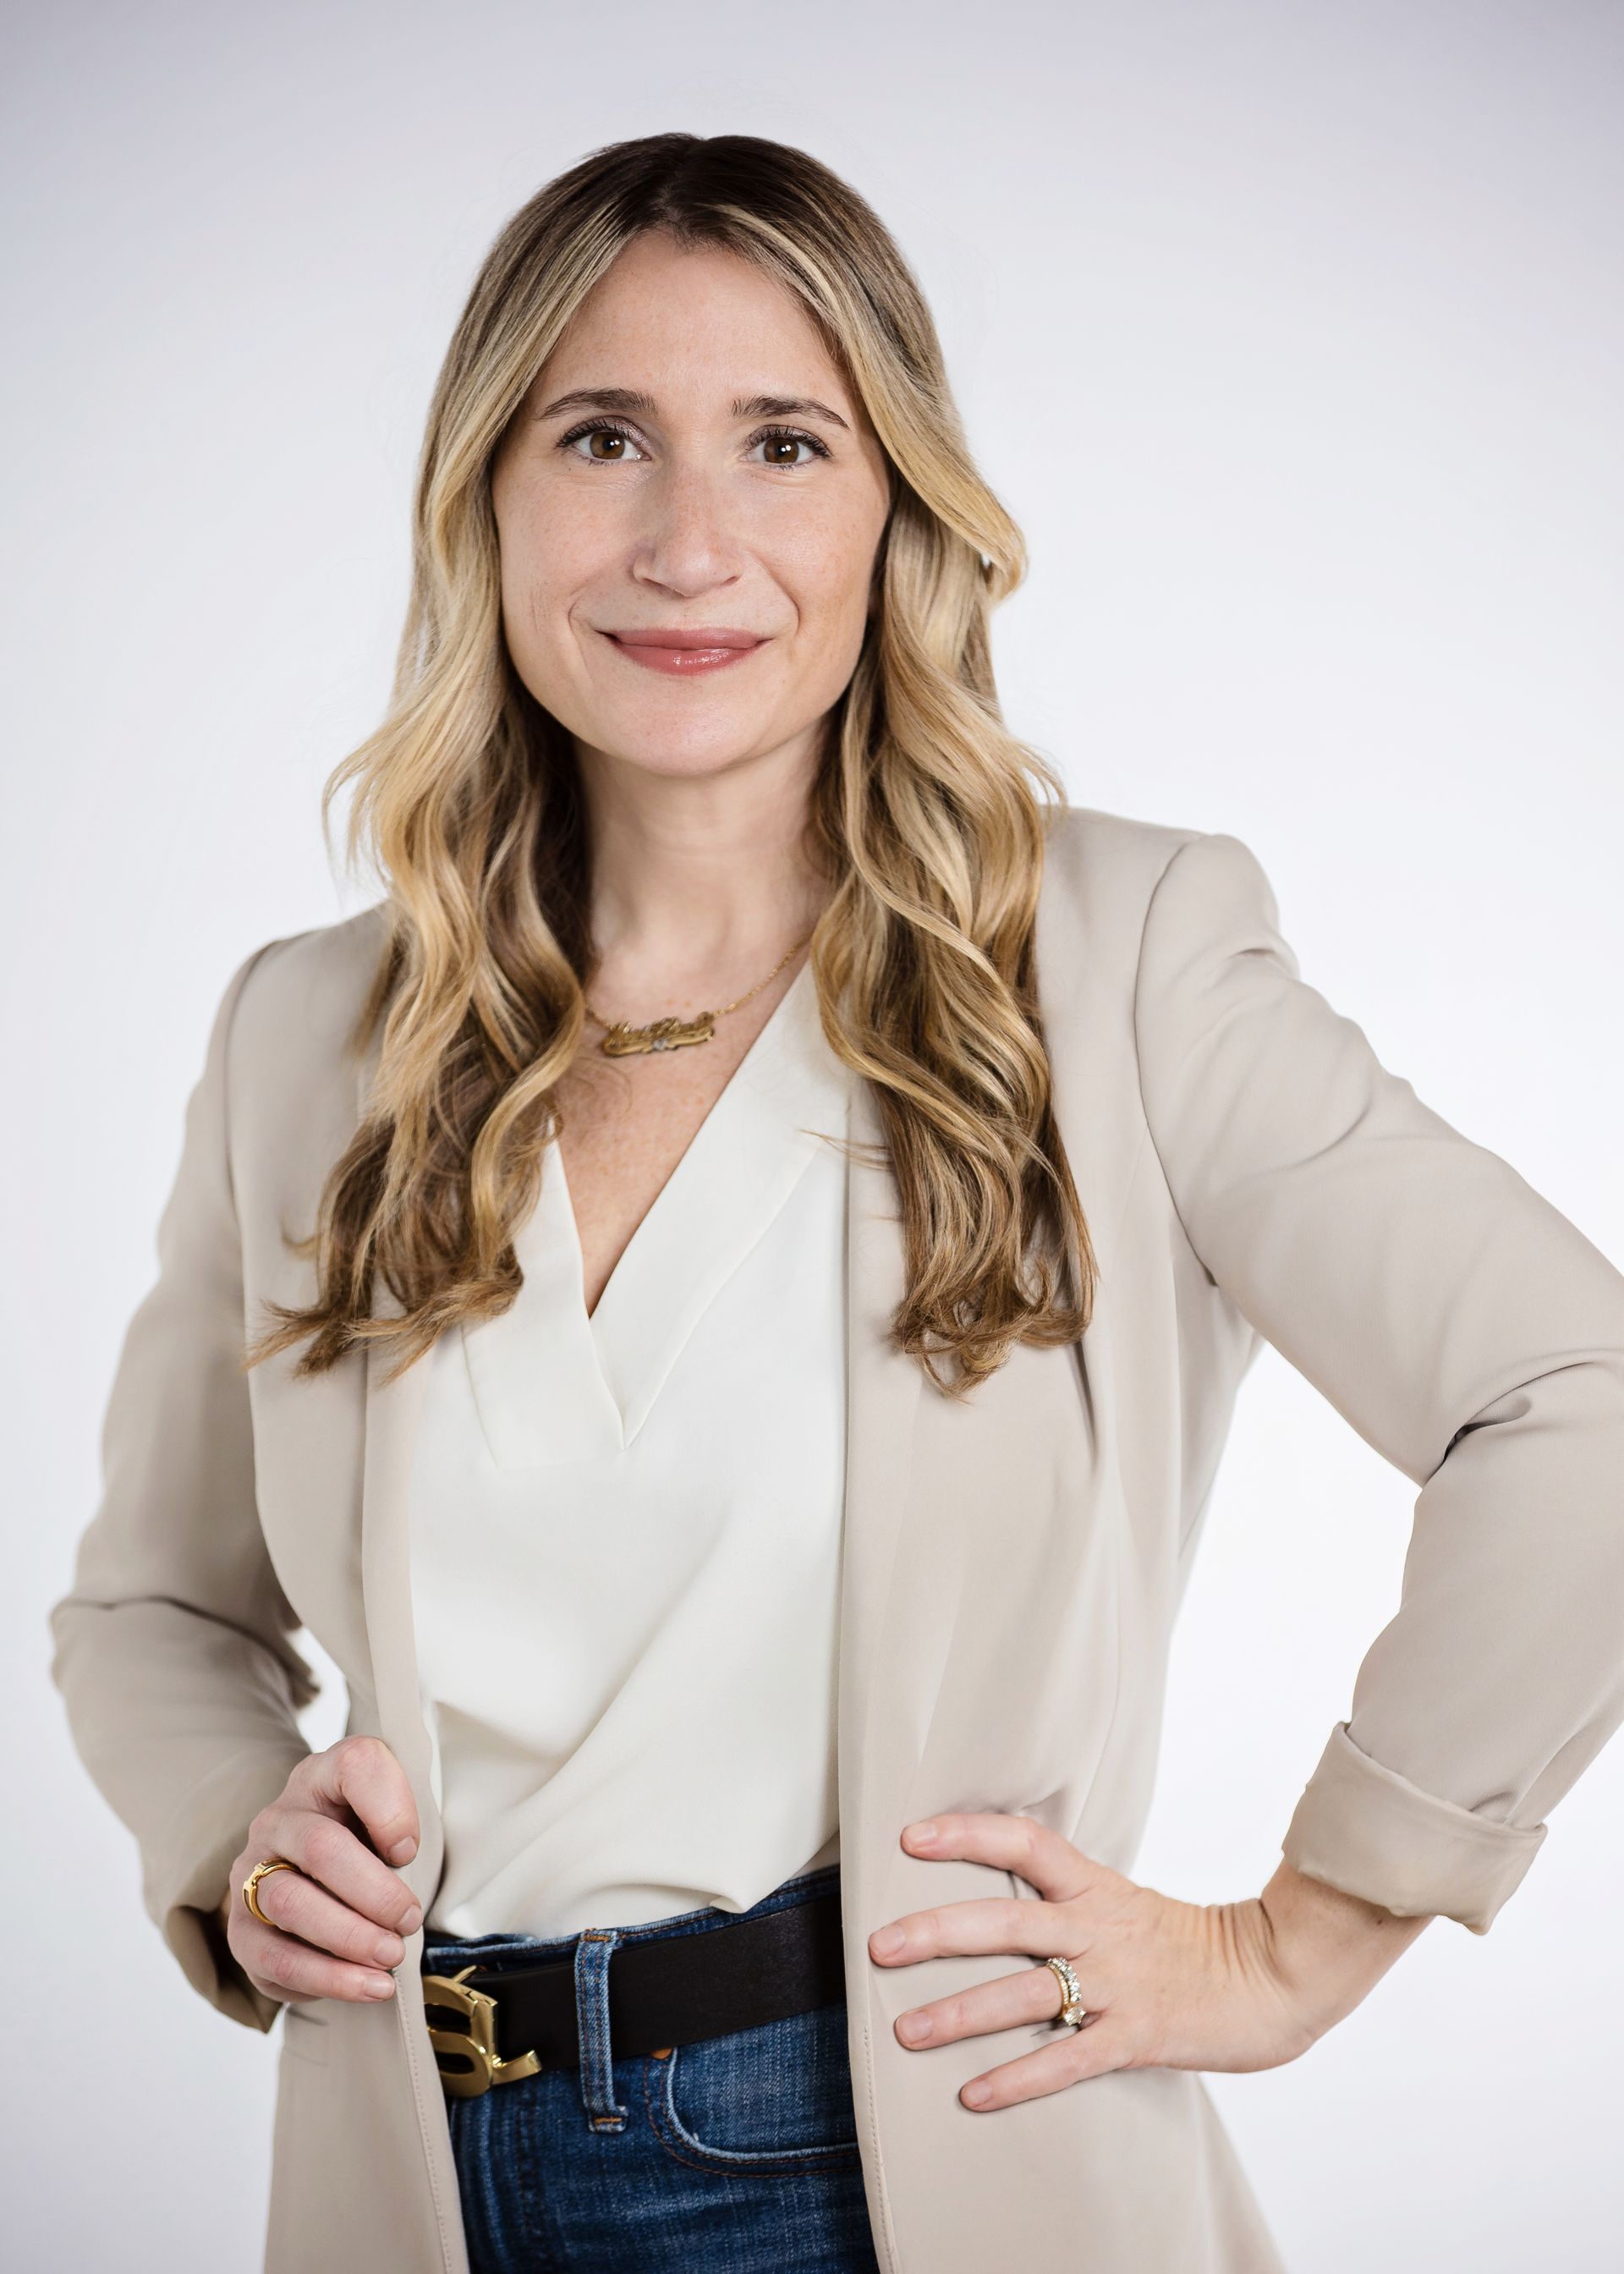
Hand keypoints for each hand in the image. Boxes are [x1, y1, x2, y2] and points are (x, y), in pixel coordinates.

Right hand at [221, 1735, 424, 2006]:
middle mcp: (279, 1819)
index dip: (391, 1807)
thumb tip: (405, 1855)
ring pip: (291, 1902)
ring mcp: (252, 1873)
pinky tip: (368, 1986)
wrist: (309, 1878)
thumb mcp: (391, 1816)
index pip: (355, 1765)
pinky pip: (277, 1959)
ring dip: (350, 1937)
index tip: (411, 1849)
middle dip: (375, 1892)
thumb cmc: (364, 1844)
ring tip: (391, 1957)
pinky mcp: (242, 1930)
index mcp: (322, 1777)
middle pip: (320, 1847)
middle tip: (410, 1920)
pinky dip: (328, 1978)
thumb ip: (405, 1819)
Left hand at [867, 1811, 1432, 2110]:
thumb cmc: (1197, 1945)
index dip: (966, 1835)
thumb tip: (1006, 1899)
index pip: (1023, 1842)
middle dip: (936, 1933)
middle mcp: (1099, 1928)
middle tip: (878, 1945)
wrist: (1278, 1976)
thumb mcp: (1129, 1904)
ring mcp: (1117, 1983)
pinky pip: (1066, 2058)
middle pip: (1003, 1920)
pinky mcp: (1137, 2036)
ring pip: (1023, 1993)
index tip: (911, 1836)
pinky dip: (1016, 2078)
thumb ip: (1072, 1902)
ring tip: (905, 2030)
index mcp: (1097, 1888)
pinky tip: (973, 2093)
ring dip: (958, 2013)